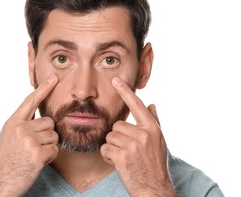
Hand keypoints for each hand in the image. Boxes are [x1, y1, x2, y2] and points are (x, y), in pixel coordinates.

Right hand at [0, 75, 58, 196]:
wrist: (0, 183)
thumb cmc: (6, 160)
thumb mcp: (8, 136)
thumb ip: (22, 123)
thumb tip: (39, 115)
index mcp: (13, 122)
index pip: (30, 101)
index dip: (44, 88)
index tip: (54, 78)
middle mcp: (20, 128)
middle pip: (49, 122)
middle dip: (46, 134)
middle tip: (33, 147)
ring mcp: (29, 140)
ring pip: (54, 136)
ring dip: (48, 146)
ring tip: (33, 155)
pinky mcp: (37, 153)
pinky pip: (55, 149)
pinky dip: (50, 157)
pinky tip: (37, 162)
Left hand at [100, 77, 174, 196]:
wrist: (153, 189)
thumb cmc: (155, 164)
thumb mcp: (159, 142)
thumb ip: (154, 121)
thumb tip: (152, 104)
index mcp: (152, 129)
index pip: (137, 105)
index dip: (125, 92)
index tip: (116, 80)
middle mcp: (143, 134)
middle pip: (117, 125)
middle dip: (118, 137)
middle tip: (128, 150)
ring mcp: (133, 145)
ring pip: (110, 137)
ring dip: (113, 147)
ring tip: (125, 157)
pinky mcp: (122, 156)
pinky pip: (105, 148)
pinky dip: (108, 156)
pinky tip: (119, 163)